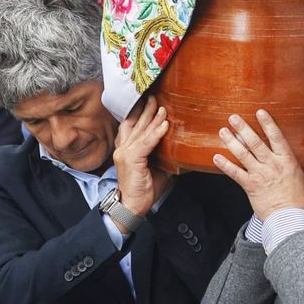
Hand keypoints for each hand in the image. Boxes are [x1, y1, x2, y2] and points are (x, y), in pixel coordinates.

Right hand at [112, 100, 170, 216]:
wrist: (132, 206)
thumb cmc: (143, 189)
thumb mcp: (156, 168)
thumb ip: (163, 156)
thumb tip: (180, 150)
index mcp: (126, 149)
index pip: (131, 126)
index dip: (139, 113)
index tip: (149, 102)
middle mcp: (123, 148)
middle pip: (136, 124)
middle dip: (146, 110)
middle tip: (155, 98)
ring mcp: (125, 153)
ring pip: (142, 131)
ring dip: (154, 118)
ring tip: (163, 108)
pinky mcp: (131, 159)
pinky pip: (146, 143)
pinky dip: (156, 133)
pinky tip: (164, 125)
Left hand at [213, 110, 303, 220]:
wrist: (290, 218)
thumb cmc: (300, 202)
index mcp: (287, 161)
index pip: (277, 137)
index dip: (268, 124)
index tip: (259, 112)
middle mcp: (272, 164)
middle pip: (255, 142)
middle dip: (243, 128)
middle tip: (233, 117)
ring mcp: (260, 174)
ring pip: (243, 154)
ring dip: (231, 141)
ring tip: (223, 131)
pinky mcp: (250, 185)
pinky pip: (235, 173)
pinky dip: (225, 165)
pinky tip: (216, 157)